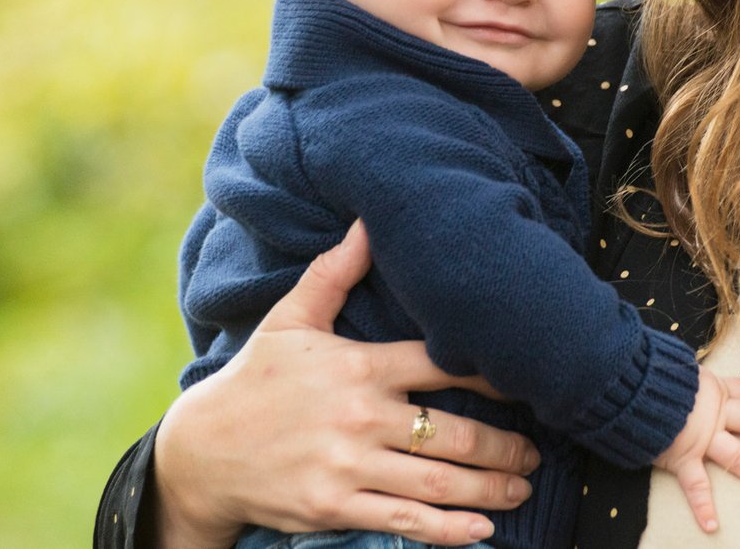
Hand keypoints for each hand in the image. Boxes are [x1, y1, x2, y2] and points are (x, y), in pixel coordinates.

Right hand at [150, 220, 540, 547]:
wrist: (203, 451)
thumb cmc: (254, 380)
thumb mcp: (290, 319)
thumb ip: (334, 273)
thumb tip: (368, 222)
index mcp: (356, 365)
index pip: (439, 364)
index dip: (489, 373)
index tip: (525, 380)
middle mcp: (358, 415)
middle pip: (452, 432)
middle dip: (504, 446)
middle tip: (535, 450)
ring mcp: (347, 465)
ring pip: (437, 481)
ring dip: (490, 486)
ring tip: (522, 484)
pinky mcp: (335, 508)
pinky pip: (404, 522)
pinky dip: (450, 530)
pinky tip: (482, 529)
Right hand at [656, 368, 739, 533]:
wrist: (629, 384)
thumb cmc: (649, 371)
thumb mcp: (676, 366)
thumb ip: (689, 375)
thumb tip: (690, 373)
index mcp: (713, 388)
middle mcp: (714, 412)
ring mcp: (701, 437)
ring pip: (738, 457)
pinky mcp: (682, 456)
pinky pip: (695, 485)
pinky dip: (702, 506)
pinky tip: (712, 525)